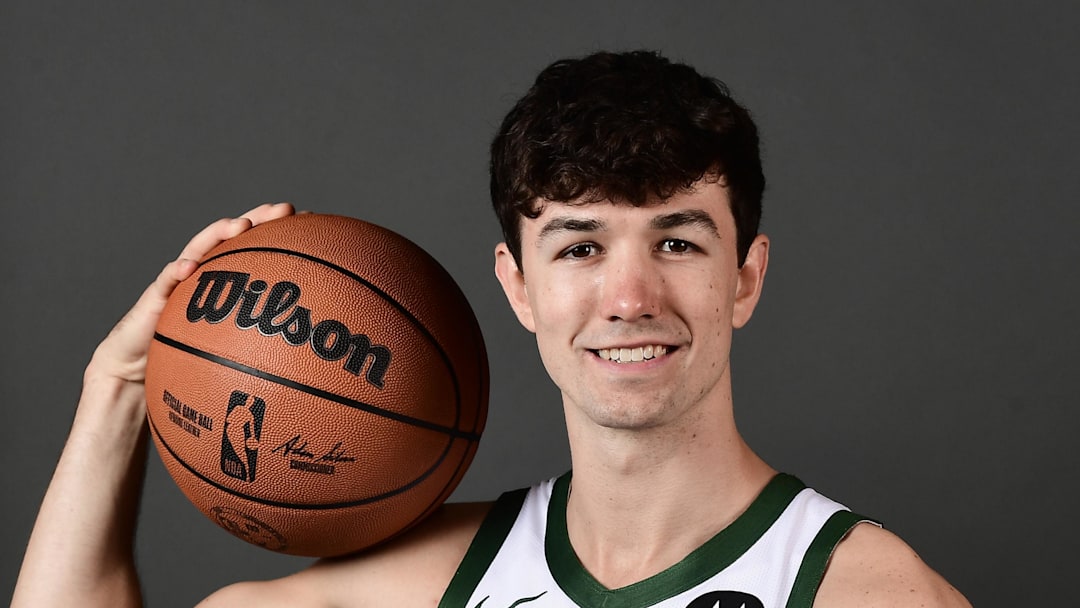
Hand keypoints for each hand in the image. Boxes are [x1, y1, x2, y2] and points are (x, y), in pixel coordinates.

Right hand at [85, 202, 295, 387]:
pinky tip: (189, 267)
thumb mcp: (234, 350)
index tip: (312, 219)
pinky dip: (176, 271)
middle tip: (286, 209)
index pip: (256, 247)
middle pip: (233, 237)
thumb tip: (311, 356)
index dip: (281, 232)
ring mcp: (179, 280)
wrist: (139, 368)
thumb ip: (264, 342)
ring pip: (200, 248)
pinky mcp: (155, 296)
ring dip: (220, 233)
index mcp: (226, 281)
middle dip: (259, 217)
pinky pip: (165, 281)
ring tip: (241, 224)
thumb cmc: (190, 357)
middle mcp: (205, 272)